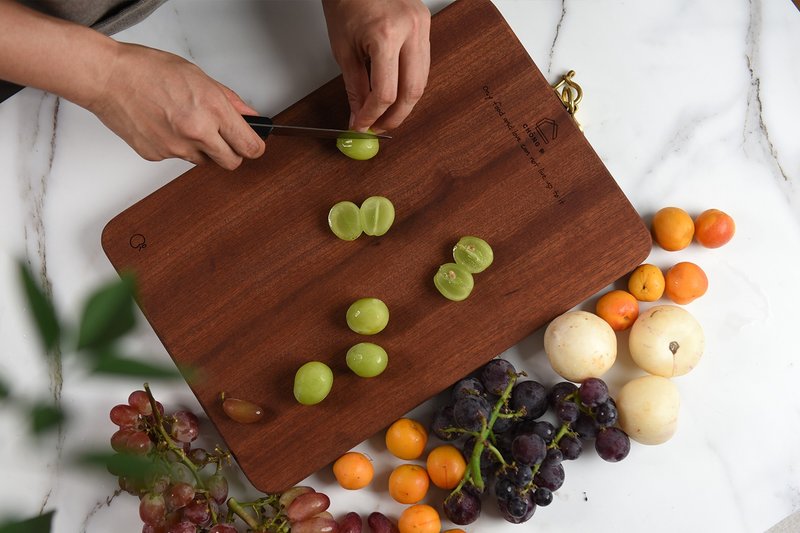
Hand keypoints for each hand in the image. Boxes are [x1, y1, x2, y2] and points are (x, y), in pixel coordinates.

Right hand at [89, 43, 264, 169]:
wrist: (108, 78)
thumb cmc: (148, 70)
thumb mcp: (198, 76)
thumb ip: (229, 100)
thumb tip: (249, 116)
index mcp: (212, 109)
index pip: (249, 146)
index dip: (254, 146)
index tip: (253, 144)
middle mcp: (197, 132)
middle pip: (232, 162)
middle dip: (232, 153)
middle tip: (224, 138)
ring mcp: (176, 148)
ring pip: (204, 161)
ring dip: (203, 149)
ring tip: (185, 123)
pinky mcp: (157, 156)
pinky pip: (178, 158)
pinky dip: (177, 146)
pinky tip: (165, 125)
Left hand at [321, 0, 430, 132]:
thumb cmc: (346, 1)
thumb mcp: (343, 49)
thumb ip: (354, 87)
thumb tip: (358, 115)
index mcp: (386, 35)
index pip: (385, 92)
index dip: (373, 115)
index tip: (362, 126)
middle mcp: (411, 30)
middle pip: (412, 91)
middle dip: (395, 116)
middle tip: (379, 128)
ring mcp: (423, 26)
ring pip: (422, 80)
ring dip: (405, 102)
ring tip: (385, 113)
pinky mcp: (426, 24)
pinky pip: (423, 64)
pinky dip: (410, 83)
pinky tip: (396, 91)